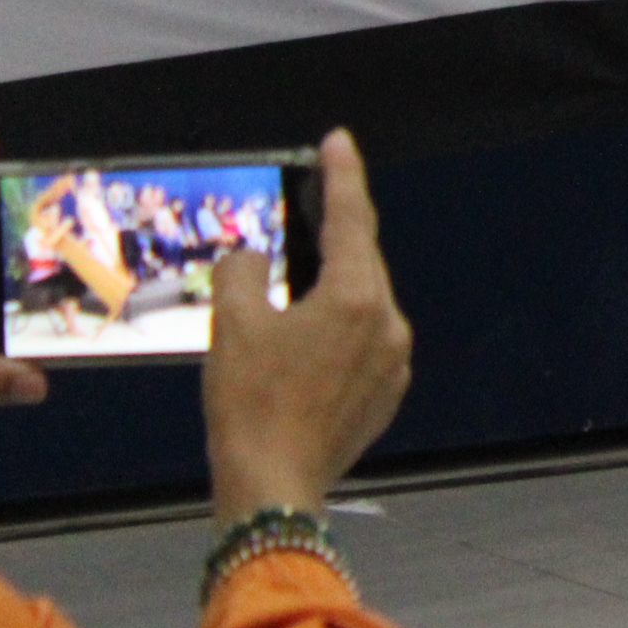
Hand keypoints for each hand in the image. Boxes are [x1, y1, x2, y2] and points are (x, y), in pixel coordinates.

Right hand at [202, 131, 408, 524]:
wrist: (273, 485)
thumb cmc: (251, 403)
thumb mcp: (233, 327)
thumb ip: (242, 273)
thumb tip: (251, 256)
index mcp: (357, 297)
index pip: (351, 219)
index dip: (342, 175)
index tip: (338, 141)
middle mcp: (388, 323)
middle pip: (360, 265)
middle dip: (331, 241)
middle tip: (305, 215)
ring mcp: (394, 362)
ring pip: (362, 307)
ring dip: (330, 295)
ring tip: (289, 300)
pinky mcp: (387, 395)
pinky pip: (363, 346)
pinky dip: (335, 335)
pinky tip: (301, 352)